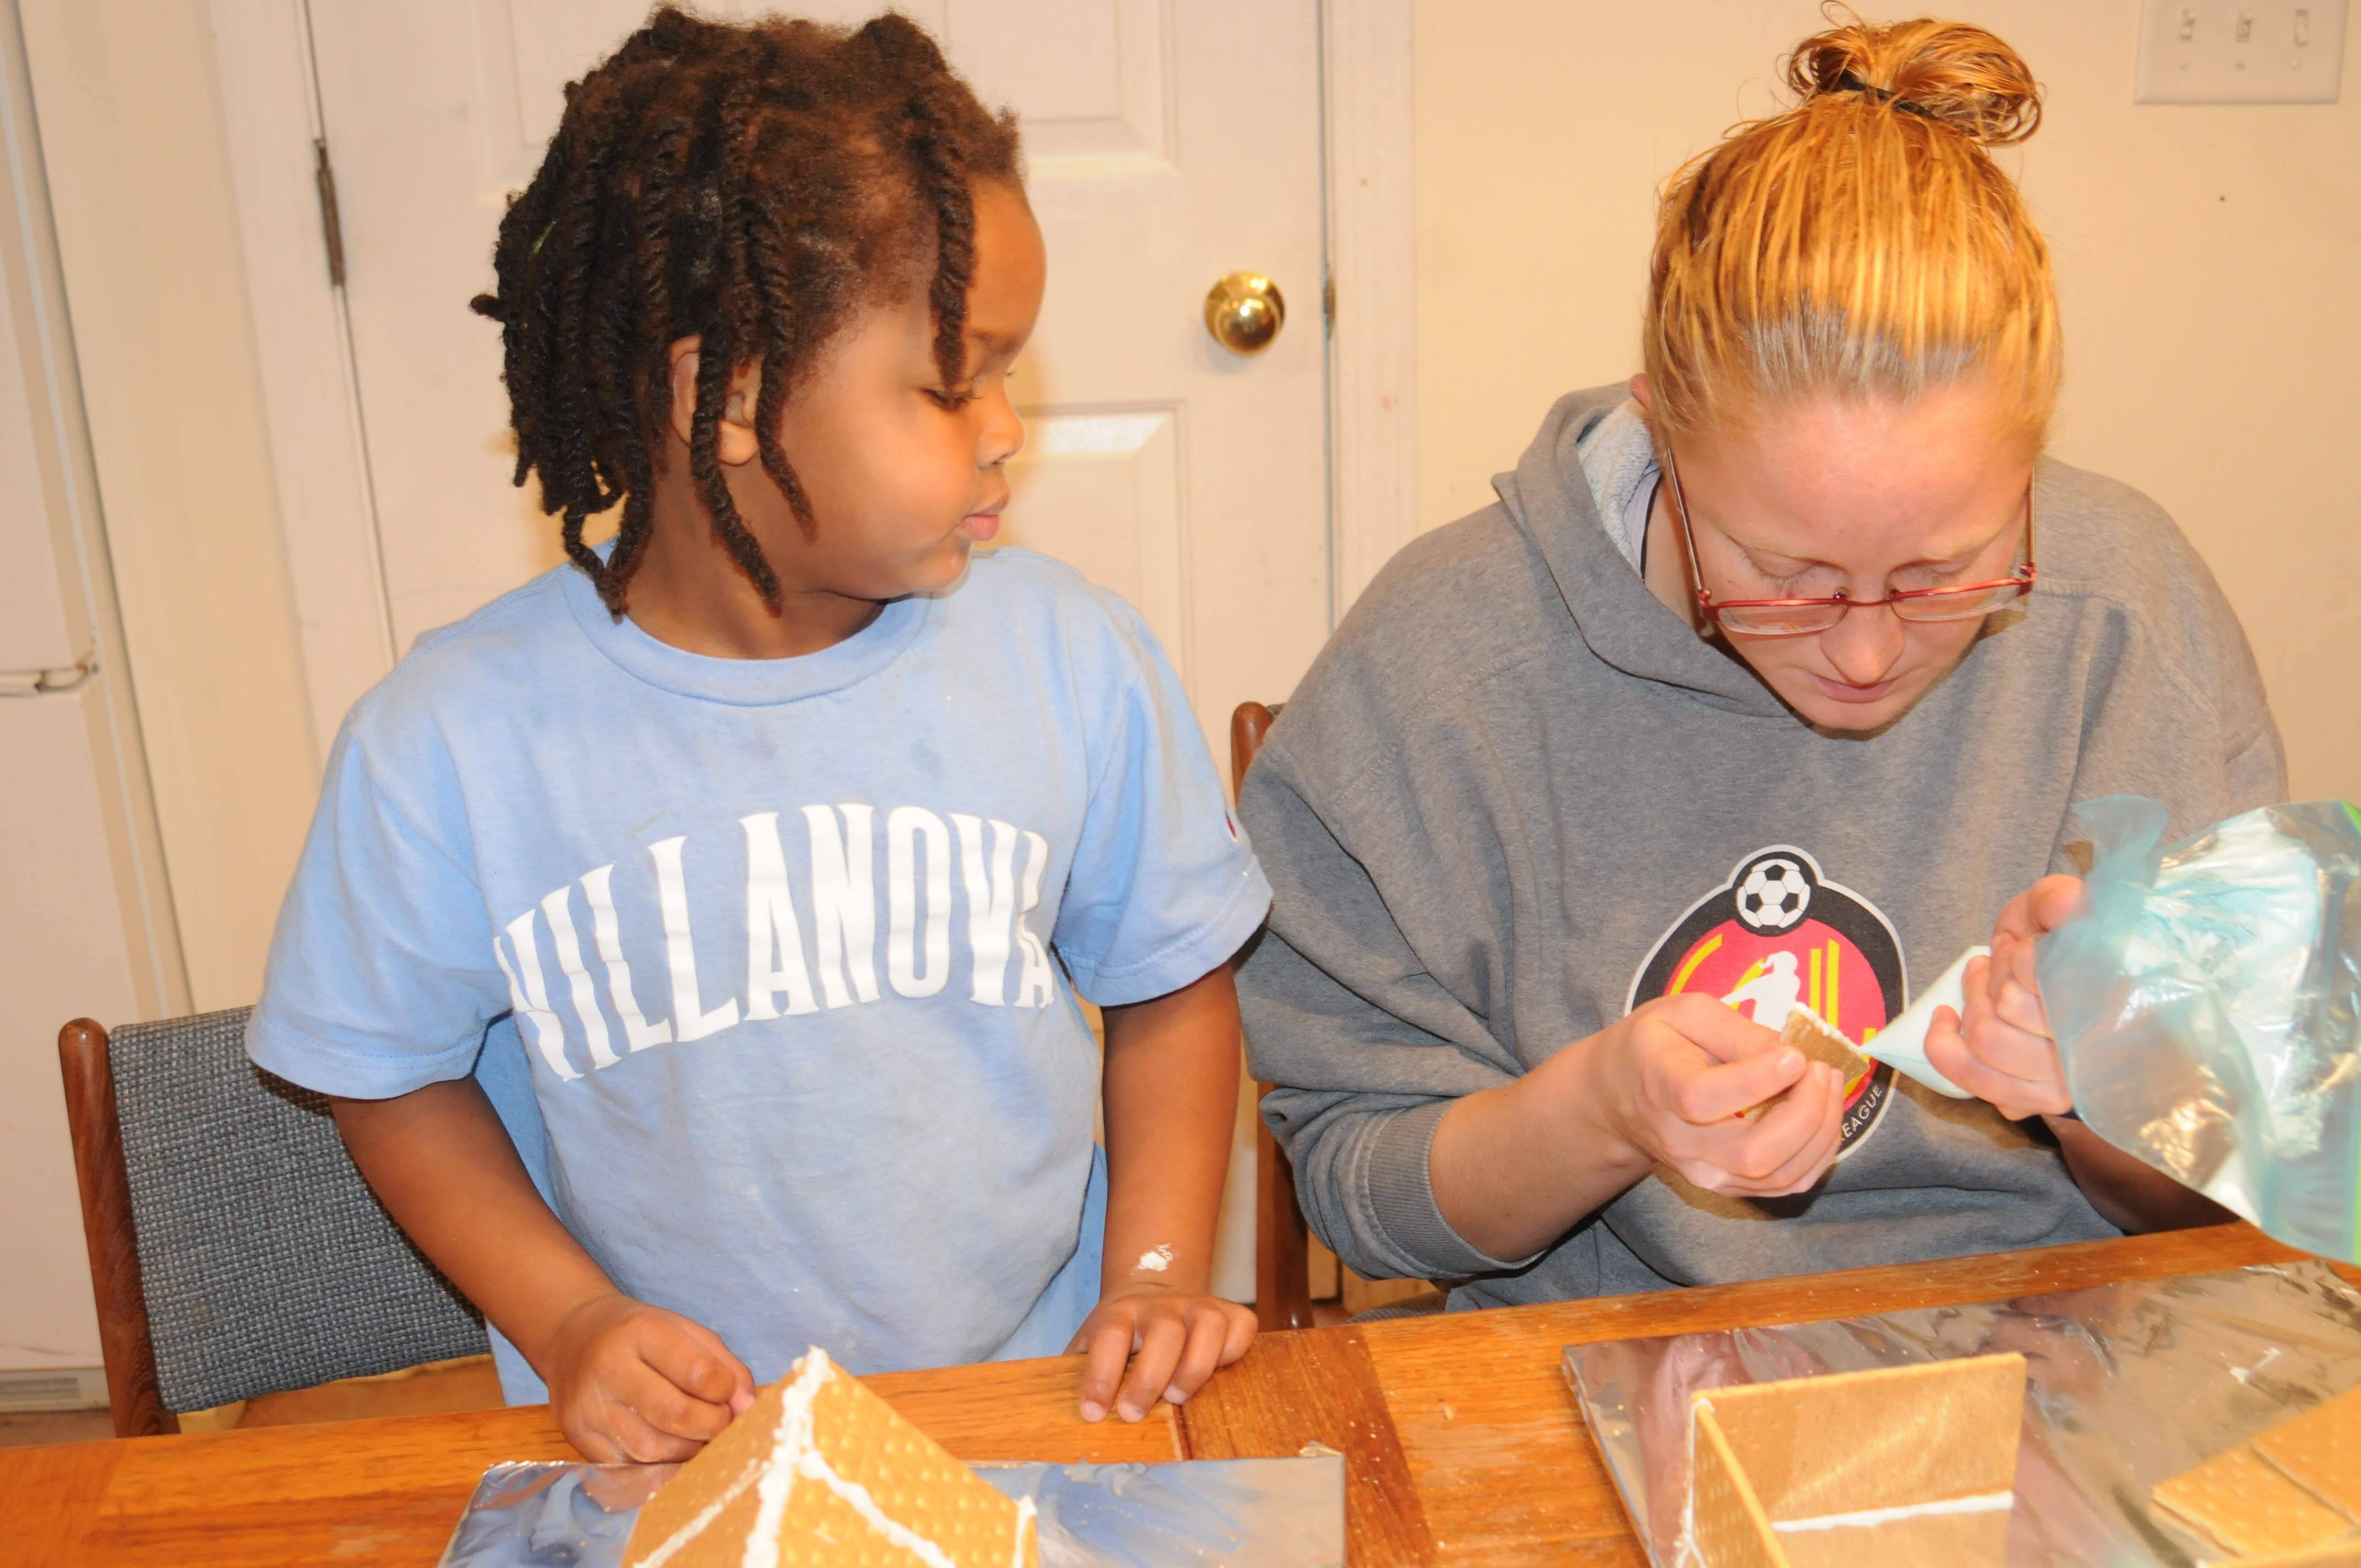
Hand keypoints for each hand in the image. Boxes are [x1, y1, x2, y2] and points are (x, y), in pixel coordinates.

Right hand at [542, 1291, 755, 1461]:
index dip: (724, 1391)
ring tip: (698, 1437)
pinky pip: (628, 1467)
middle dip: (711, 1426)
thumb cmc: (641, 1335)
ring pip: (651, 1448)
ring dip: (687, 1451)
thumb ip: (725, 1366)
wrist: (572, 1337)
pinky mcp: (578, 1438)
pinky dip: (659, 1467)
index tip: (730, 1396)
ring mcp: (588, 1407)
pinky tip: (671, 1453)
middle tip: (722, 1425)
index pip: (695, 1370)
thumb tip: (748, 1409)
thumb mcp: (686, 1331)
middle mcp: (608, 1368)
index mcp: (640, 1331)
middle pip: (672, 1414)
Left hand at [1064, 1283, 1254, 1423]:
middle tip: (1134, 1412)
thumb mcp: (1088, 1346)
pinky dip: (1233, 1351)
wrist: (1153, 1291)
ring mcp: (1197, 1305)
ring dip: (1195, 1367)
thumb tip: (1064, 1420)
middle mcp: (1159, 1306)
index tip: (1092, 1414)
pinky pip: (1241, 1326)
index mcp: (1118, 1313)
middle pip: (1164, 1331)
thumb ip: (1076, 1374)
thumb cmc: (1118, 1337)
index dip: (1100, 1376)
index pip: (1109, 1336)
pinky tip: (1218, 1373)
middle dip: (1150, 1377)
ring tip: (1178, 1396)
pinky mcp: (1229, 1311)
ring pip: (1208, 1324)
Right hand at [1574, 991, 1847, 1197]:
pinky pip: (1787, 1184)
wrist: (1617, 1098)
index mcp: (1660, 1088)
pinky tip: (1823, 1115)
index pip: (1704, 1099)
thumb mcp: (1683, 1014)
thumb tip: (1789, 1054)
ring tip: (1829, 1085)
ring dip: (1821, 1133)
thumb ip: (1735, 1031)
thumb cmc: (1654, 1046)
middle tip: (1821, 1070)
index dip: (1758, 1080)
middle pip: (1752, 1153)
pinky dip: (1819, 1153)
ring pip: (1778, 1176)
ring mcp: (1705, 1173)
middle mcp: (1681, 1143)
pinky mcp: (1728, 1187)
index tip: (1796, 1055)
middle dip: (1806, 1114)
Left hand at [1925, 875, 2082, 1119]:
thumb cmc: (2061, 941)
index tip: (2021, 944)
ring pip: (1986, 1039)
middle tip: (1997, 960)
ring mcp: (2068, 1083)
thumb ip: (2061, 899)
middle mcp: (2098, 1052)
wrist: (2058, 974)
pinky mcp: (2034, 1101)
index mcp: (2120, 1001)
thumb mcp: (2063, 905)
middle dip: (1991, 975)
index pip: (2044, 978)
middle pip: (2008, 1006)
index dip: (2019, 957)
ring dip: (1972, 1001)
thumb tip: (2066, 903)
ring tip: (1980, 979)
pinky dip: (1944, 1043)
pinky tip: (1947, 1017)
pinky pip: (1974, 1078)